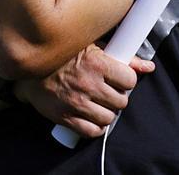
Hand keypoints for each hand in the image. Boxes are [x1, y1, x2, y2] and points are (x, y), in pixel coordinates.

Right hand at [15, 44, 154, 138]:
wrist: (30, 68)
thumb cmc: (65, 54)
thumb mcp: (94, 47)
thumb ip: (124, 57)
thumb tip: (148, 66)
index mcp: (96, 63)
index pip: (129, 80)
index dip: (126, 80)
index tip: (119, 78)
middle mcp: (88, 84)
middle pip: (121, 101)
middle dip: (117, 97)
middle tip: (108, 91)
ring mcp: (76, 102)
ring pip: (108, 118)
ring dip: (107, 112)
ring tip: (99, 103)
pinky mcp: (65, 117)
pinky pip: (91, 131)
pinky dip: (94, 127)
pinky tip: (91, 117)